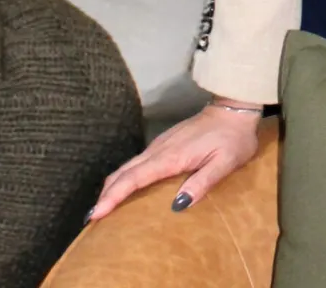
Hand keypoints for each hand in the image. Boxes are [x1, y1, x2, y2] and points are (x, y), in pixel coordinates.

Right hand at [89, 104, 261, 221]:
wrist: (234, 108)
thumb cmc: (233, 138)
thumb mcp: (225, 162)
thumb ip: (203, 182)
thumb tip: (177, 205)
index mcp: (172, 156)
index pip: (135, 178)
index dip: (114, 196)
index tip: (96, 213)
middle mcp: (160, 149)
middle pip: (124, 171)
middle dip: (106, 193)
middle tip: (90, 217)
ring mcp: (161, 144)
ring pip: (128, 165)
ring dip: (113, 185)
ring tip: (102, 207)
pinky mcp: (164, 142)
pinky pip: (138, 161)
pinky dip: (125, 176)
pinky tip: (124, 188)